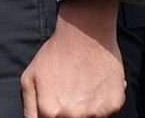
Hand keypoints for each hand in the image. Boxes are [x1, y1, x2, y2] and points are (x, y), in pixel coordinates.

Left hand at [21, 0, 124, 117]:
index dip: (52, 115)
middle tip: (69, 94)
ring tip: (82, 87)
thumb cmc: (56, 53)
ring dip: (86, 110)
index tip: (56, 107)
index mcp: (51, 112)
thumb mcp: (29, 79)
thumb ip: (30, 109)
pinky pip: (106, 113)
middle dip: (68, 114)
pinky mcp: (114, 105)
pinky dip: (102, 104)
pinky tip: (95, 85)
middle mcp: (74, 116)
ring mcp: (96, 113)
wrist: (85, 34)